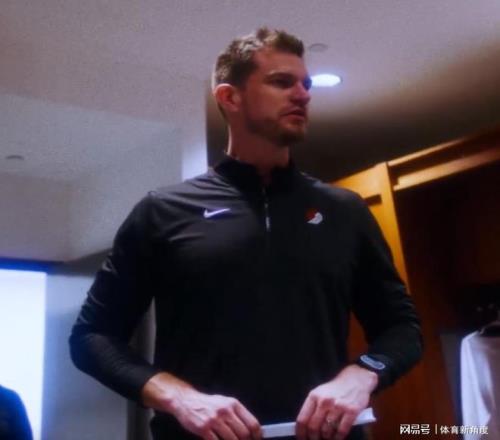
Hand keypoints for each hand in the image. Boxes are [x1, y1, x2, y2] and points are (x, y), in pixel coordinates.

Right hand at [142, 372, 261, 439]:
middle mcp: (225, 411)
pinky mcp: (204, 428)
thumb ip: (238, 415)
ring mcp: (214, 420)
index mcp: (233, 404)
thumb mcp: (225, 403)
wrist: (186, 401)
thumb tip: (252, 429)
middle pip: (244, 434)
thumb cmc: (207, 404)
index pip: (252, 423)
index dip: (257, 436)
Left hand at [295, 365, 377, 439]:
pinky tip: (337, 437)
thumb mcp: (320, 393)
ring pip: (327, 431)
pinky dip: (338, 438)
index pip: (302, 419)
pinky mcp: (351, 412)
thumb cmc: (335, 389)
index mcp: (314, 396)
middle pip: (313, 427)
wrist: (355, 379)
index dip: (301, 433)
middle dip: (313, 438)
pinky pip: (341, 431)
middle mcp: (324, 401)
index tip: (302, 439)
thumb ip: (312, 408)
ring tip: (327, 438)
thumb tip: (304, 427)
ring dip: (326, 438)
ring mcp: (338, 406)